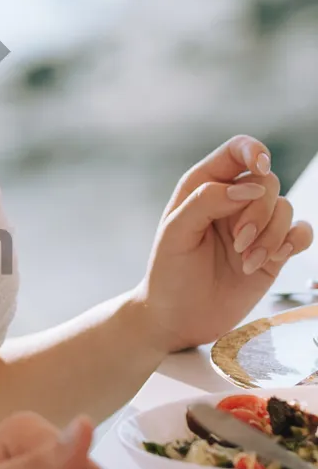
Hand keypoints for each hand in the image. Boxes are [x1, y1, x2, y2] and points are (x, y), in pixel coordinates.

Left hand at [130, 135, 314, 353]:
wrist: (178, 318)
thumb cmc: (168, 273)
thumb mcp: (175, 233)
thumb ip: (207, 201)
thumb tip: (249, 186)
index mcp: (204, 186)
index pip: (238, 151)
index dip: (254, 151)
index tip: (260, 168)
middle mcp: (232, 201)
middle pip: (268, 182)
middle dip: (259, 212)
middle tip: (238, 242)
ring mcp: (255, 226)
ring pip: (286, 208)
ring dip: (271, 236)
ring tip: (246, 262)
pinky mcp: (272, 252)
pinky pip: (301, 232)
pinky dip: (292, 243)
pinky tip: (271, 259)